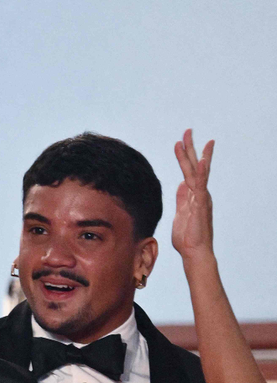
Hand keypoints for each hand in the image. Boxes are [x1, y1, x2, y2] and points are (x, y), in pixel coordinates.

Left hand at [171, 129, 214, 258]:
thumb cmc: (187, 236)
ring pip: (198, 173)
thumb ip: (182, 198)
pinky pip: (200, 186)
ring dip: (194, 155)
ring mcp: (201, 198)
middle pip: (194, 166)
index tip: (181, 141)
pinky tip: (200, 161)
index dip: (185, 156)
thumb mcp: (180, 213)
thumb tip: (182, 185)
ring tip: (193, 139)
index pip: (189, 171)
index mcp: (193, 195)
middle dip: (190, 148)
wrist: (194, 251)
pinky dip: (200, 174)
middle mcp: (199, 193)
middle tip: (188, 130)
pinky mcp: (200, 205)